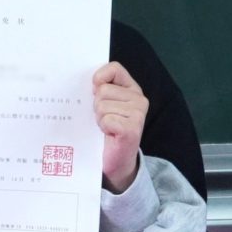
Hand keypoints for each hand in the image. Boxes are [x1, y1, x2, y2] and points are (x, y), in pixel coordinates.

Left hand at [93, 61, 147, 191]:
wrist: (115, 162)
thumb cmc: (106, 132)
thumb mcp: (103, 106)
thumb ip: (100, 90)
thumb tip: (92, 82)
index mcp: (131, 89)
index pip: (114, 68)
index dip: (99, 78)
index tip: (93, 91)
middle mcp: (139, 99)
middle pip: (103, 90)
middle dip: (96, 106)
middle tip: (103, 120)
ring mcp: (138, 114)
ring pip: (102, 105)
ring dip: (98, 119)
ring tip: (106, 129)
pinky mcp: (132, 129)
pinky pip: (106, 119)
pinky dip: (102, 128)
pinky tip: (109, 135)